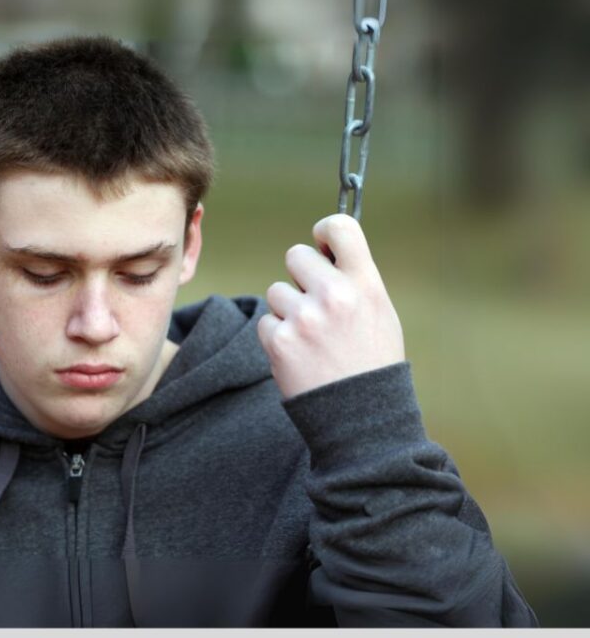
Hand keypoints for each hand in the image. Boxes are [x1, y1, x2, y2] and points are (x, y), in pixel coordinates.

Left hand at [257, 214, 404, 399]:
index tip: (321, 243)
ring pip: (276, 291)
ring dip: (287, 310)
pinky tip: (300, 355)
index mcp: (364, 284)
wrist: (361, 416)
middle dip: (299, 276)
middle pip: (295, 255)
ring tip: (312, 338)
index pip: (341, 228)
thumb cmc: (370, 361)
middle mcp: (334, 295)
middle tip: (314, 303)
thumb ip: (354, 278)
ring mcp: (304, 318)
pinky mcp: (279, 341)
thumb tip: (325, 249)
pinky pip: (266, 322)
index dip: (325, 230)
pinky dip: (277, 337)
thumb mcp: (379, 312)